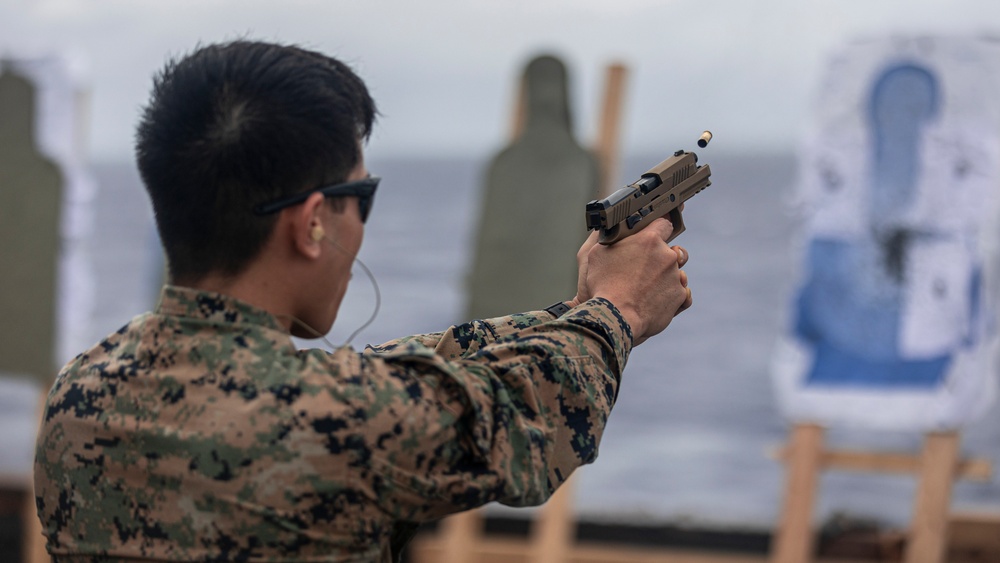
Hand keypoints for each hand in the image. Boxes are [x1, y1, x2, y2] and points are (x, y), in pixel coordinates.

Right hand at [571, 218, 691, 344]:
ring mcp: (675, 277)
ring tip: (647, 289)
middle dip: (661, 257)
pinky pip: (681, 293)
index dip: (659, 229)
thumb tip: (613, 235)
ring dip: (665, 278)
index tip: (654, 234)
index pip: (664, 223)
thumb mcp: (597, 253)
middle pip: (673, 250)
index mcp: (649, 240)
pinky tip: (658, 300)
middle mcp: (667, 256)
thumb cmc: (604, 285)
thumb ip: (611, 239)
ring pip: (676, 273)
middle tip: (645, 269)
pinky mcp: (679, 297)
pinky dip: (671, 296)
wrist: (615, 317)